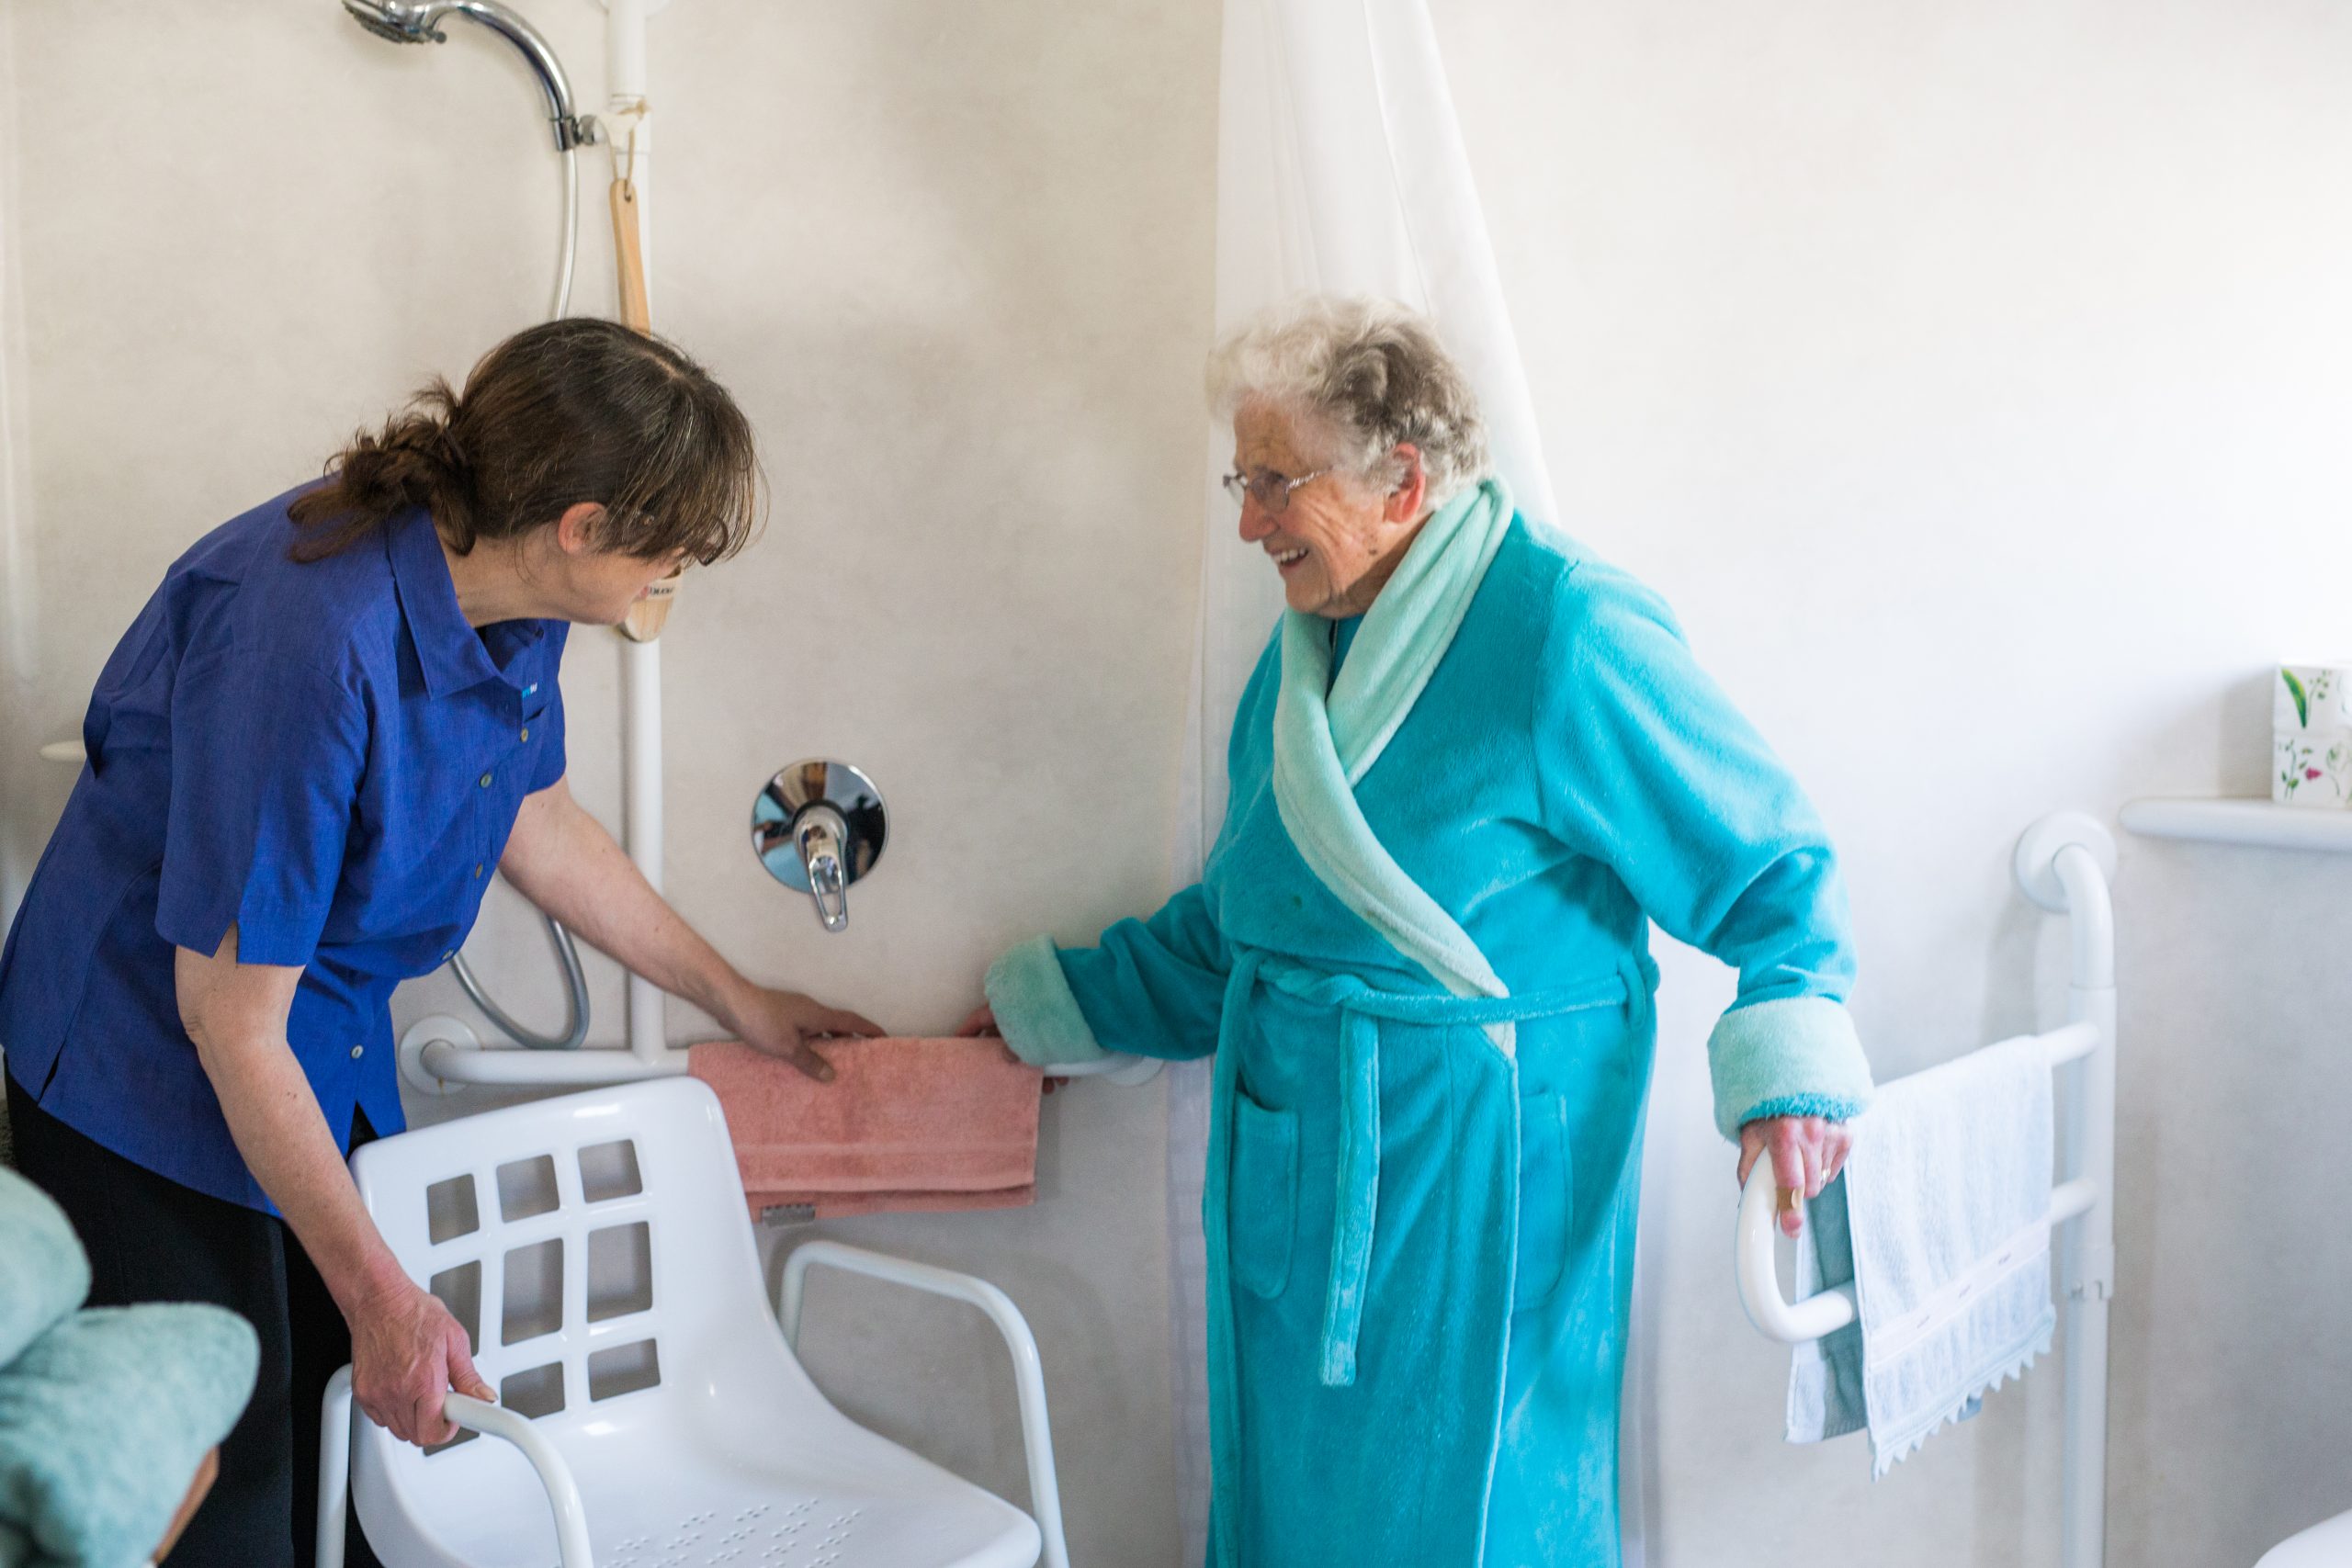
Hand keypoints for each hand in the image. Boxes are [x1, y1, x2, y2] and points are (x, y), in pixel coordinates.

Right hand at [348, 1278, 492, 1446]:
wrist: (379, 1301)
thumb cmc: (415, 1313)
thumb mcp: (455, 1339)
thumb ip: (469, 1376)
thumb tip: (484, 1397)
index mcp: (425, 1380)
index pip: (434, 1433)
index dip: (448, 1429)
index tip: (454, 1418)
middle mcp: (398, 1391)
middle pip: (416, 1435)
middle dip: (433, 1423)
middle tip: (442, 1400)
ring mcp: (377, 1394)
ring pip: (398, 1430)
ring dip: (414, 1418)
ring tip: (422, 1389)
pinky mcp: (362, 1393)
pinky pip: (380, 1419)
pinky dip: (394, 1411)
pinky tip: (403, 1389)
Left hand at [728, 986, 882, 1081]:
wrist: (732, 1003)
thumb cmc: (763, 1021)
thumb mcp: (788, 1047)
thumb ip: (810, 1061)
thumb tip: (831, 1075)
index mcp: (818, 1015)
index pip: (851, 1021)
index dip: (869, 1029)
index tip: (885, 1037)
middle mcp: (811, 1011)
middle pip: (838, 1025)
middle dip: (852, 1039)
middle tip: (863, 1057)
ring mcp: (796, 1013)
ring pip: (821, 1029)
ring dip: (830, 1043)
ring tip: (836, 1064)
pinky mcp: (782, 1017)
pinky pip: (805, 1031)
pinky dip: (812, 1044)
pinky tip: (806, 1058)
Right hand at [958, 1002, 1060, 1094]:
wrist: (1081, 995)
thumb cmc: (1044, 1011)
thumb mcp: (1021, 1035)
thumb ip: (1011, 1048)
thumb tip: (1007, 1057)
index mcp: (1001, 1007)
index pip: (977, 1020)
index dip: (965, 1033)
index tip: (956, 1047)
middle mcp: (1017, 1010)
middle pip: (1007, 1039)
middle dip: (1014, 1065)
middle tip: (1014, 1083)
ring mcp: (1038, 1014)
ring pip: (1032, 1045)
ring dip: (1040, 1069)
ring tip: (1049, 1087)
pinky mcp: (1058, 1020)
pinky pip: (1051, 1043)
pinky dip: (1056, 1061)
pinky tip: (1064, 1078)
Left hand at [1737, 1114, 1853, 1238]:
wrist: (1792, 1079)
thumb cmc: (1769, 1109)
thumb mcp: (1750, 1135)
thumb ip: (1748, 1169)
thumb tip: (1749, 1201)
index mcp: (1784, 1134)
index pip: (1790, 1183)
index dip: (1790, 1210)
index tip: (1792, 1229)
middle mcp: (1812, 1133)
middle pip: (1810, 1188)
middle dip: (1796, 1191)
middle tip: (1785, 1176)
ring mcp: (1832, 1134)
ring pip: (1822, 1181)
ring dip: (1808, 1177)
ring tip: (1797, 1155)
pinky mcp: (1846, 1135)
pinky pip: (1833, 1170)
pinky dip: (1822, 1166)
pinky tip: (1811, 1149)